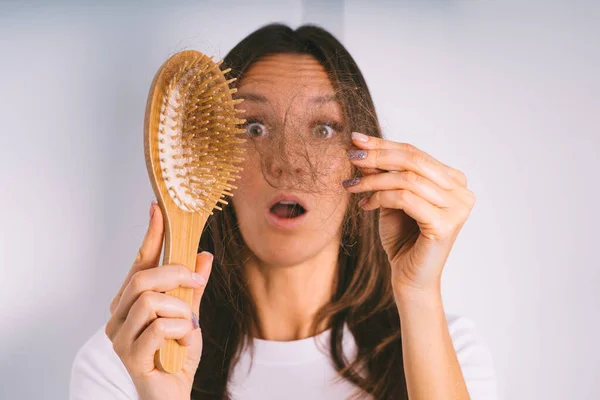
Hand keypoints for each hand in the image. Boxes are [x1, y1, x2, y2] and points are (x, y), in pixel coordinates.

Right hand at [105, 202, 212, 399]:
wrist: (173, 394)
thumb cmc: (177, 355)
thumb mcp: (191, 315)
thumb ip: (194, 289)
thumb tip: (203, 256)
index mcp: (130, 302)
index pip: (139, 262)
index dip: (150, 236)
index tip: (158, 210)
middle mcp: (118, 316)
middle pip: (142, 278)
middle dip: (174, 275)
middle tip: (195, 281)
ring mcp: (120, 337)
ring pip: (149, 301)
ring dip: (179, 310)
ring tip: (188, 325)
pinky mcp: (129, 356)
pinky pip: (158, 328)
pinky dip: (180, 331)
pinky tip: (184, 341)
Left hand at [344, 132, 475, 294]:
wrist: (409, 278)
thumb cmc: (402, 238)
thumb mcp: (390, 198)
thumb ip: (384, 174)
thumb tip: (363, 147)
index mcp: (453, 181)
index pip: (415, 153)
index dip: (384, 145)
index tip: (356, 140)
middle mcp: (461, 192)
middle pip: (414, 161)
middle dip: (378, 156)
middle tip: (352, 156)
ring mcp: (457, 208)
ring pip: (407, 179)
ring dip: (373, 180)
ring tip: (351, 186)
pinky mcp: (445, 224)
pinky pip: (405, 199)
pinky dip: (380, 198)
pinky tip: (365, 204)